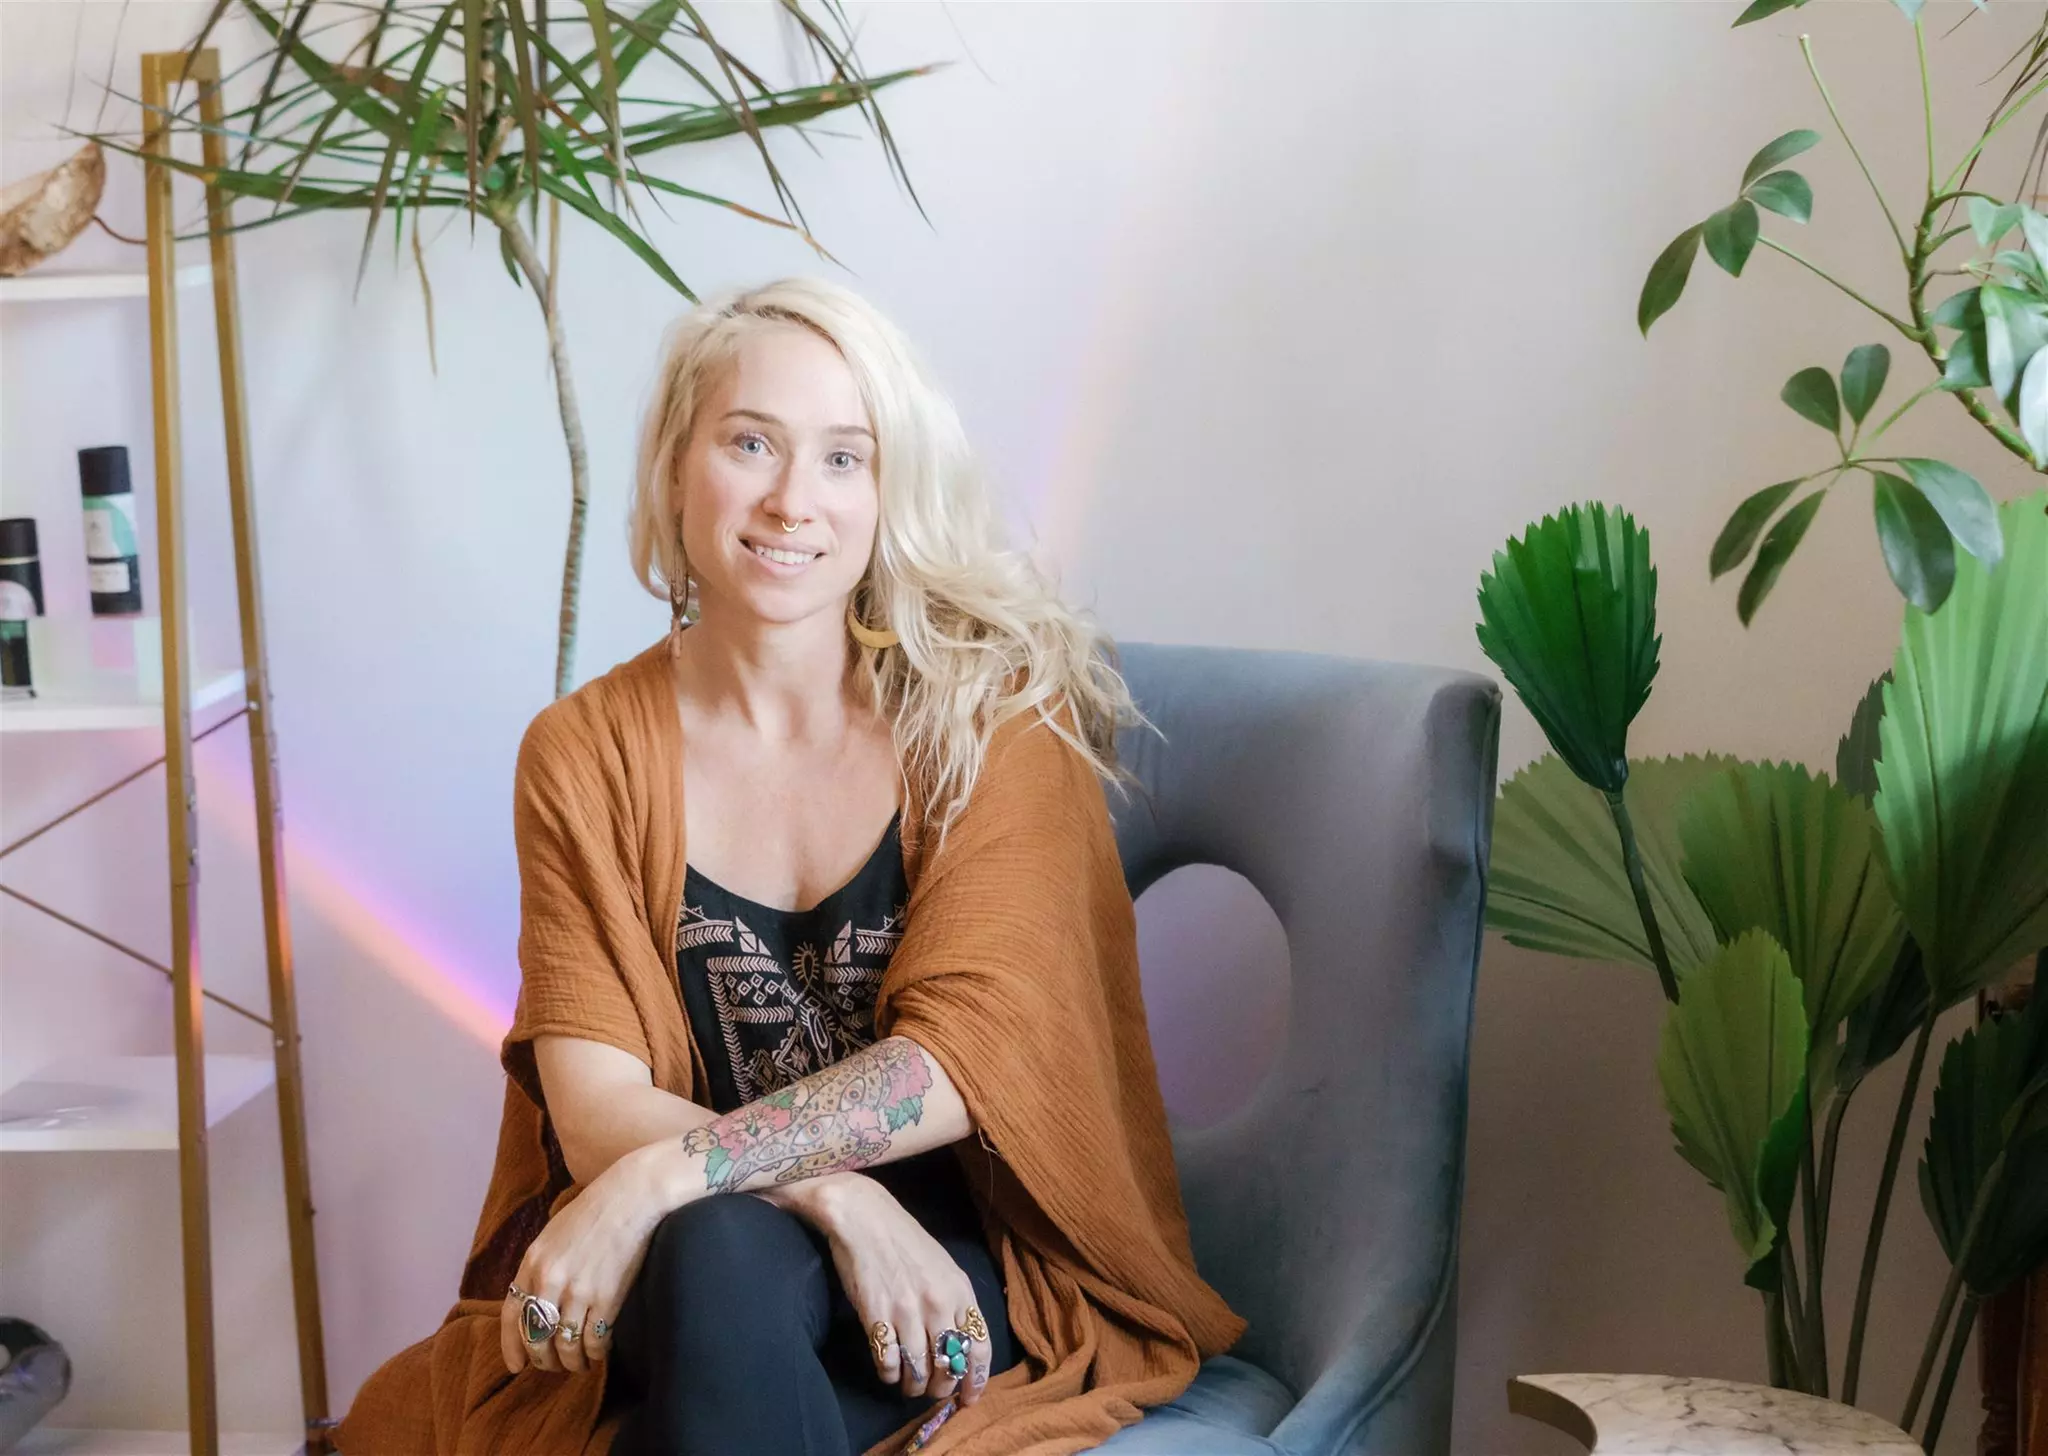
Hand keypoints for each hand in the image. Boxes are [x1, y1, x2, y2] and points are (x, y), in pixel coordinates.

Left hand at [499, 1145, 663, 1376]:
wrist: (632, 1196)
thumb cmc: (595, 1211)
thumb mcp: (554, 1233)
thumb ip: (541, 1265)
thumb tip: (536, 1300)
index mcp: (533, 1262)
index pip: (512, 1315)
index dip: (512, 1346)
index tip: (517, 1366)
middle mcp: (550, 1280)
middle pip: (537, 1337)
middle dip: (543, 1360)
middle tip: (553, 1366)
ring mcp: (578, 1290)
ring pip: (565, 1346)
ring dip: (571, 1362)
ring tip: (580, 1364)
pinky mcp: (606, 1297)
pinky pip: (594, 1341)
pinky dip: (596, 1354)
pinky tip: (599, 1352)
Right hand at [800, 1175, 993, 1405]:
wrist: (865, 1218)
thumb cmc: (905, 1242)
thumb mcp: (944, 1268)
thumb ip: (956, 1304)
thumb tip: (960, 1346)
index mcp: (961, 1291)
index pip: (979, 1347)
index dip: (976, 1380)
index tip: (970, 1399)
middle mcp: (938, 1304)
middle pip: (949, 1365)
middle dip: (942, 1387)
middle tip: (932, 1390)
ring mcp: (907, 1311)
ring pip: (919, 1370)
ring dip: (914, 1386)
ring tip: (909, 1385)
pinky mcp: (876, 1316)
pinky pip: (889, 1362)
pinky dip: (890, 1375)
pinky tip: (889, 1371)